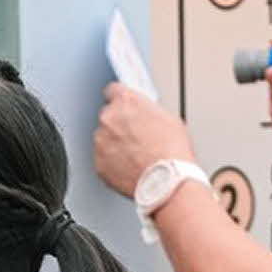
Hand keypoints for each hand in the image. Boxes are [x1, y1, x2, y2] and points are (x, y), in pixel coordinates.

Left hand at [94, 83, 194, 198]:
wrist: (166, 181)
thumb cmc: (172, 151)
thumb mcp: (168, 119)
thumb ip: (148, 111)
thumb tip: (144, 113)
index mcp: (126, 102)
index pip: (114, 90)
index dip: (120, 100)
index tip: (123, 106)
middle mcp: (109, 118)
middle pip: (109, 117)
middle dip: (119, 125)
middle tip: (137, 137)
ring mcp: (101, 141)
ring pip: (104, 139)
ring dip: (115, 145)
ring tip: (136, 156)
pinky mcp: (99, 163)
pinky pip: (103, 160)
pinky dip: (113, 163)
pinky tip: (130, 167)